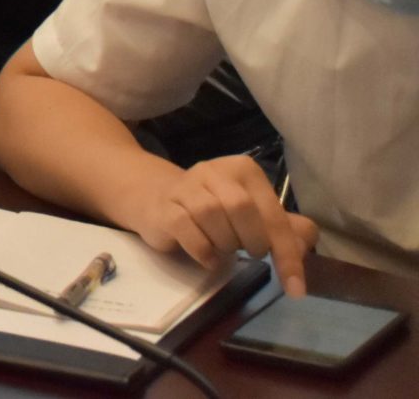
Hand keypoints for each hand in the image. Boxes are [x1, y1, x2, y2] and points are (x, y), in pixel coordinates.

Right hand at [118, 155, 319, 295]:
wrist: (159, 200)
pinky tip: (209, 259)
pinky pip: (185, 228)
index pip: (273, 213)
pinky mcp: (164, 207)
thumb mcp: (256, 216)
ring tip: (225, 249)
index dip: (287, 253)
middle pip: (241, 207)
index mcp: (243, 171)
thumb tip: (302, 246)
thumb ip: (286, 230)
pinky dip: (203, 251)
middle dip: (252, 241)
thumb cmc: (218, 212)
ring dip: (224, 244)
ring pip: (210, 214)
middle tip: (248, 251)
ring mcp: (185, 187)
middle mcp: (213, 171)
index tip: (296, 289)